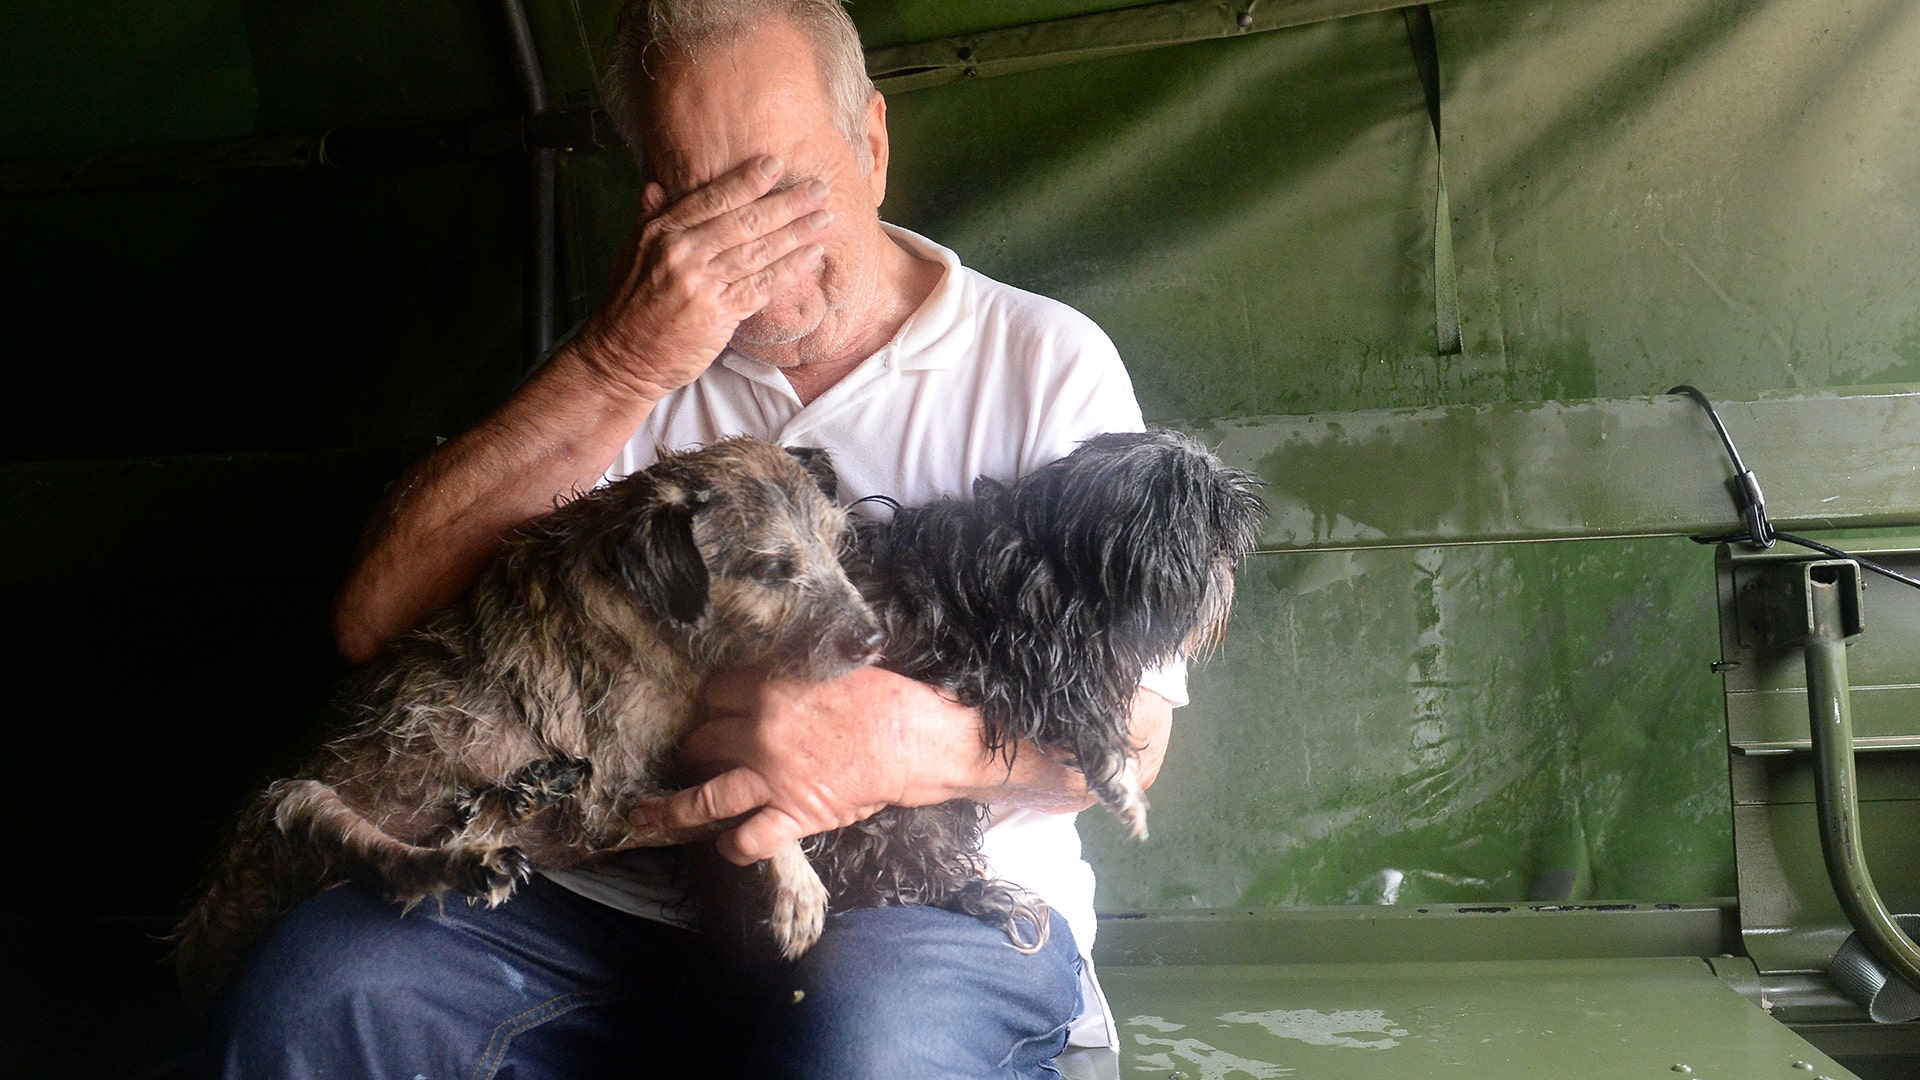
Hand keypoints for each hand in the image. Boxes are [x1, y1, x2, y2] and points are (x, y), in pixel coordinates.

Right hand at [573, 155, 833, 402]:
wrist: (621, 358)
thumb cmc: (628, 305)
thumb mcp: (629, 253)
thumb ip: (648, 218)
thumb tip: (655, 185)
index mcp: (662, 232)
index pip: (712, 198)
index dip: (748, 181)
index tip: (776, 165)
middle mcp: (682, 253)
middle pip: (744, 222)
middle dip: (787, 204)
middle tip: (819, 190)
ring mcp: (701, 284)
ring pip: (759, 251)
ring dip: (797, 234)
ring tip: (824, 220)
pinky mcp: (717, 314)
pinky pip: (762, 286)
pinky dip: (790, 270)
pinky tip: (812, 257)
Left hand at [636, 666, 981, 865]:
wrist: (912, 739)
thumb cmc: (883, 697)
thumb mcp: (832, 667)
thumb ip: (792, 674)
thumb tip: (772, 675)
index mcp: (769, 689)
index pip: (716, 692)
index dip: (712, 700)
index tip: (711, 706)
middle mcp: (759, 734)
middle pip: (703, 738)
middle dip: (694, 745)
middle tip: (691, 751)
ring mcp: (772, 779)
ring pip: (705, 796)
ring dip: (673, 807)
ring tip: (648, 814)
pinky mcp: (792, 814)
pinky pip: (749, 839)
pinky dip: (732, 848)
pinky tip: (725, 847)